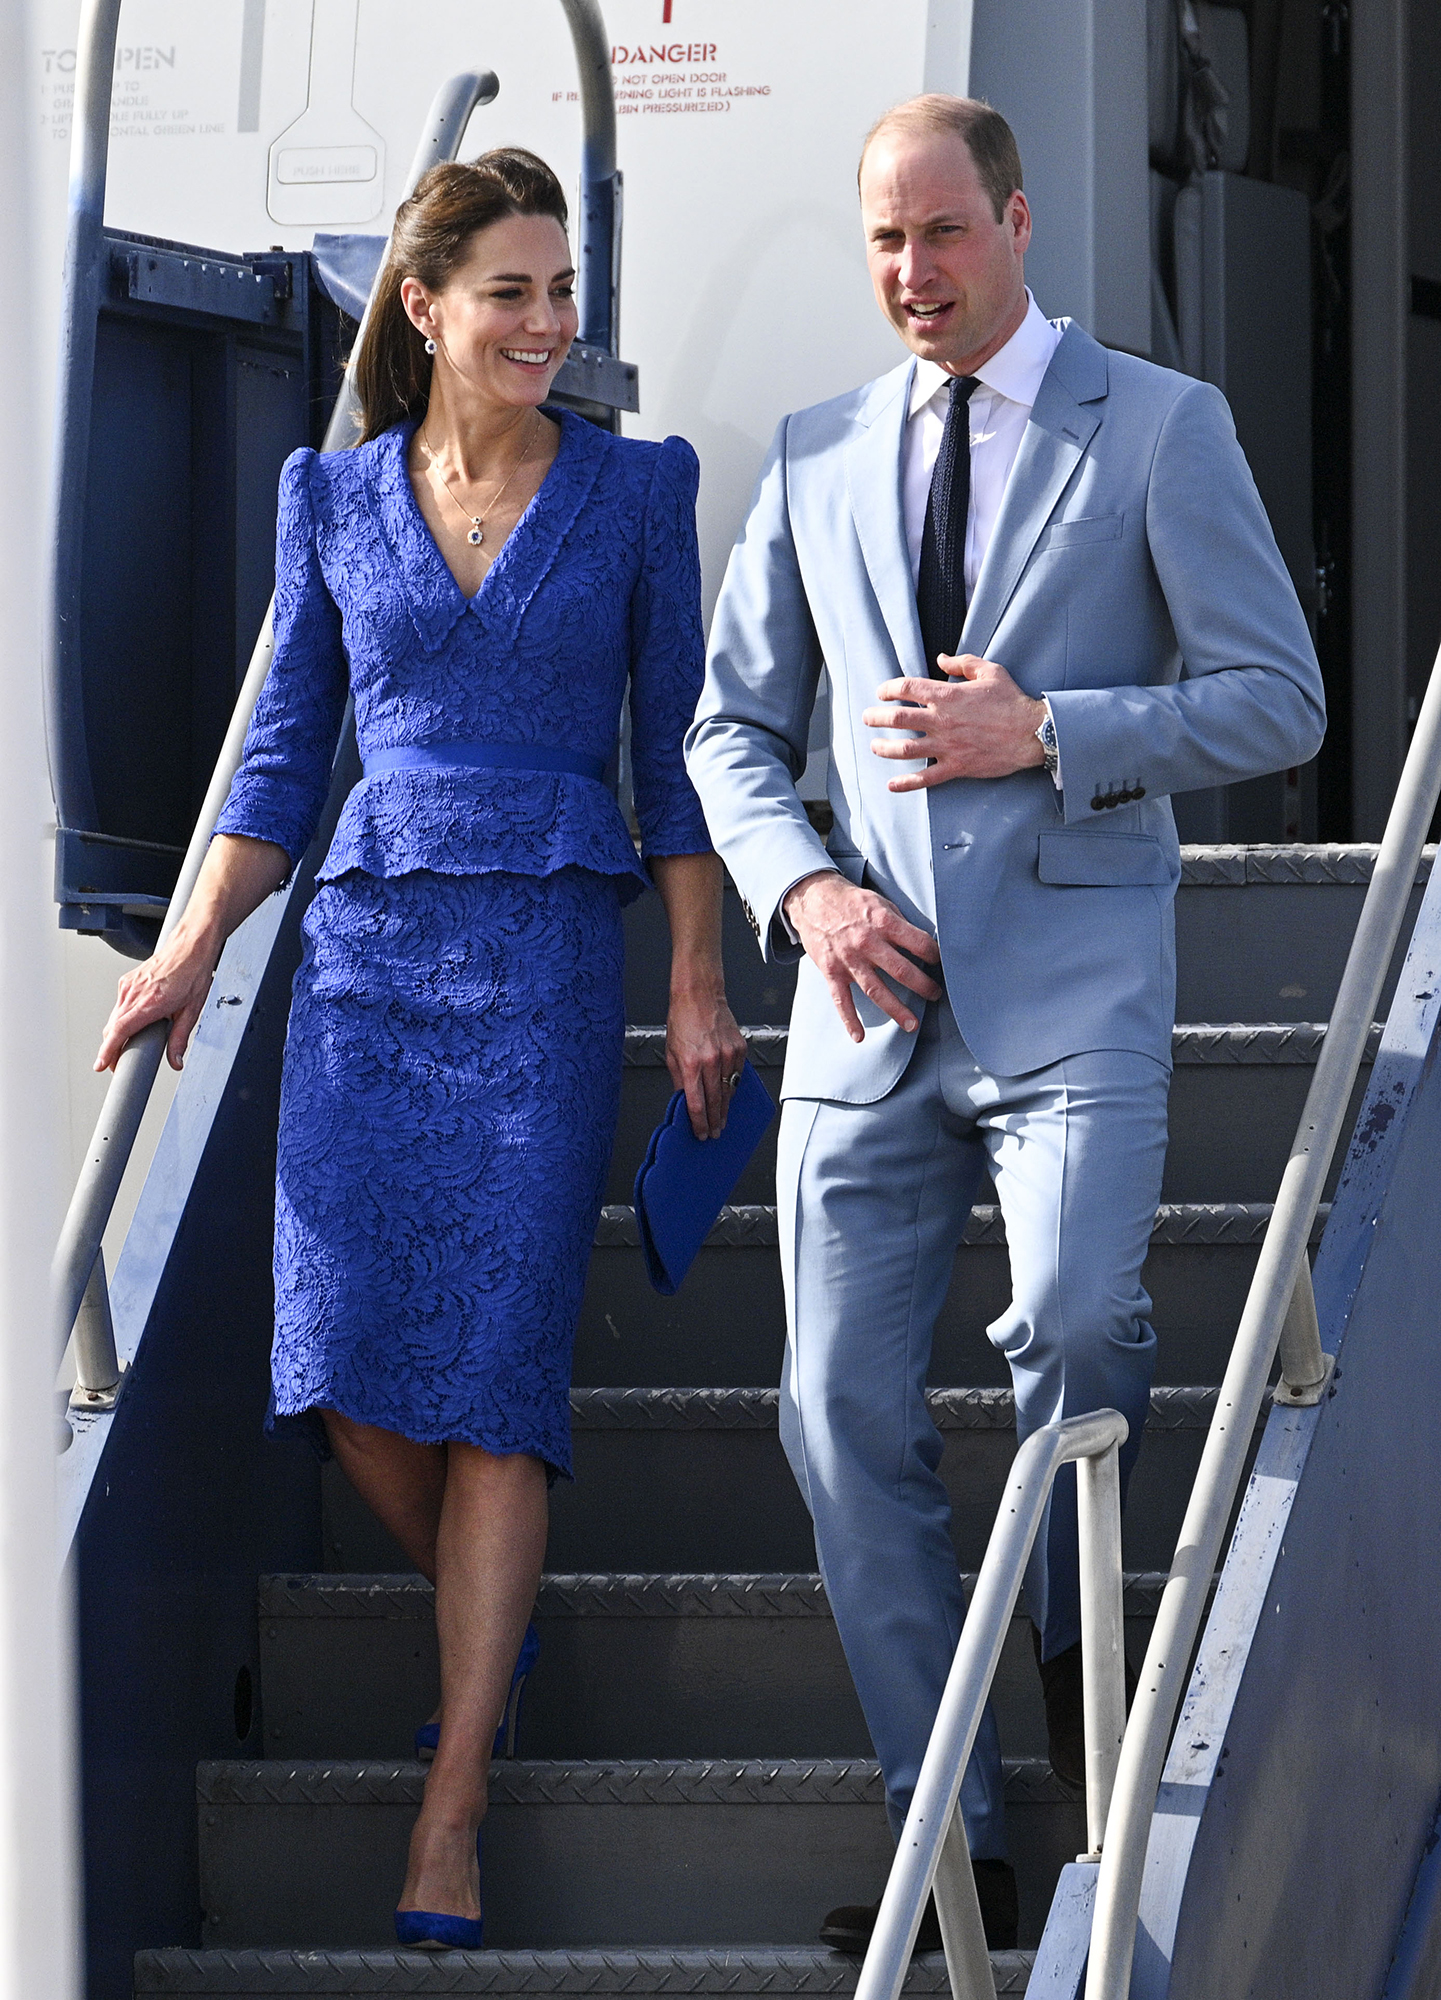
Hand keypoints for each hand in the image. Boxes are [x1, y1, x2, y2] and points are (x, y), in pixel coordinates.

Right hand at [94, 922, 220, 1073]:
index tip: (100, 1064)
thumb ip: (180, 1038)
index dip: (107, 1051)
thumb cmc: (193, 973)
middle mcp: (134, 993)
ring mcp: (128, 986)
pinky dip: (121, 1018)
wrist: (190, 946)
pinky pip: (118, 1005)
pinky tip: (134, 1022)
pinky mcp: (126, 981)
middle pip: (112, 1028)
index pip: (120, 1031)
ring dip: (116, 1033)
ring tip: (127, 1046)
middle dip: (111, 1049)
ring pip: (114, 1017)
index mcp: (150, 1002)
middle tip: (117, 1064)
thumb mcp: (192, 1011)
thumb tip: (175, 1060)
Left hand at [665, 985, 748, 1139]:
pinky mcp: (740, 1049)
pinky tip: (728, 1095)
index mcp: (691, 1064)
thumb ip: (678, 1079)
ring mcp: (728, 1055)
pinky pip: (738, 1075)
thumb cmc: (683, 1020)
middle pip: (716, 1102)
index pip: (697, 1104)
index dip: (699, 1123)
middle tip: (714, 1132)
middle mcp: (711, 1061)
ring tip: (722, 1119)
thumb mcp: (671, 1053)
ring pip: (729, 1091)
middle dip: (715, 1121)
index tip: (701, 1132)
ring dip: (725, 1108)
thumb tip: (684, 1099)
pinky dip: (733, 1087)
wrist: (699, 996)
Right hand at [782, 870, 940, 1042]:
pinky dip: (849, 1020)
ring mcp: (848, 960)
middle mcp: (866, 942)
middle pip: (901, 971)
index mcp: (882, 922)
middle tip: (936, 995)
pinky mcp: (832, 971)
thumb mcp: (879, 902)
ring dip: (896, 1009)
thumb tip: (921, 943)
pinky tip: (859, 1037)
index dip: (934, 954)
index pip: (917, 943)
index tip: (942, 963)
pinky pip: (841, 1000)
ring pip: (876, 990)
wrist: (812, 898)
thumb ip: (898, 923)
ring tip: (912, 1025)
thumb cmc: (850, 901)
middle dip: (923, 986)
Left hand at [863, 654, 1045, 789]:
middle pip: (897, 718)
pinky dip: (906, 783)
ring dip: (884, 748)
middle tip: (868, 718)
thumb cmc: (1012, 701)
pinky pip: (926, 777)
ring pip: (905, 749)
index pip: (907, 688)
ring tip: (874, 746)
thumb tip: (941, 659)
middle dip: (876, 717)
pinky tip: (892, 784)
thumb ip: (963, 663)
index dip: (888, 688)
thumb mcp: (990, 672)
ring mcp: (947, 745)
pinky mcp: (956, 766)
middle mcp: (942, 720)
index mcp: (948, 695)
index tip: (881, 692)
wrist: (1032, 733)